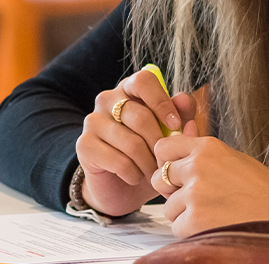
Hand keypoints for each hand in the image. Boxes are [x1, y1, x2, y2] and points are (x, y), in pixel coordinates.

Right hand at [75, 70, 200, 215]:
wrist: (120, 187)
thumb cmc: (148, 156)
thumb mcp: (169, 137)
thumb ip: (180, 116)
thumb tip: (184, 99)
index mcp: (129, 90)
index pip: (144, 81)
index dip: (162, 102)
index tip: (175, 125)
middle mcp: (106, 100)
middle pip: (141, 116)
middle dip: (159, 145)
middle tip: (166, 162)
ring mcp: (92, 122)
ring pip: (132, 143)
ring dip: (149, 164)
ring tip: (153, 173)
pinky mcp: (84, 146)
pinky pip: (119, 161)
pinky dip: (134, 174)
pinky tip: (135, 177)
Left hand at [149, 120, 268, 236]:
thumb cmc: (264, 189)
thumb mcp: (232, 158)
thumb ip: (202, 154)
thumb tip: (178, 145)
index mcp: (207, 148)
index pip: (163, 148)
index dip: (166, 163)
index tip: (176, 174)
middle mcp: (197, 167)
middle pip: (158, 179)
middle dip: (171, 191)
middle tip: (194, 199)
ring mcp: (195, 194)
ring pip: (168, 207)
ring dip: (184, 214)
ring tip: (213, 214)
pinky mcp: (195, 220)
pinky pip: (177, 226)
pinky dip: (191, 231)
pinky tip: (213, 226)